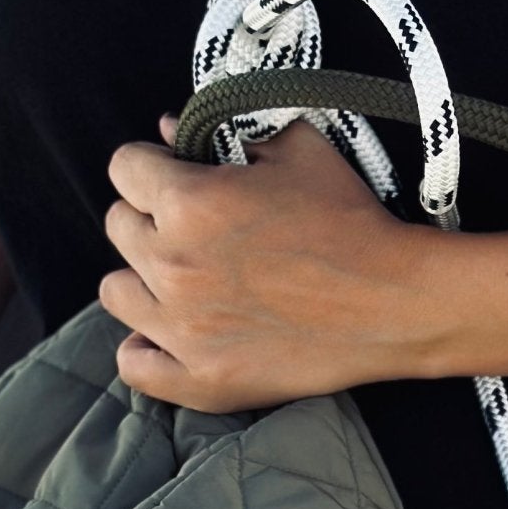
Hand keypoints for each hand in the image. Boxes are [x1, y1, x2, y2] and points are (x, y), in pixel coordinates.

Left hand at [99, 111, 448, 410]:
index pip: (124, 168)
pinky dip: (143, 349)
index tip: (176, 176)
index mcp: (188, 202)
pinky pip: (133, 365)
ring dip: (141, 280)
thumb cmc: (348, 219)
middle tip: (191, 228)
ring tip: (181, 280)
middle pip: (118, 228)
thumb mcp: (296, 149)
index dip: (151, 166)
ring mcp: (180, 329)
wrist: (391, 302)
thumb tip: (169, 129)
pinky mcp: (199, 379)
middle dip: (148, 218)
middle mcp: (172, 265)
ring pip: (116, 293)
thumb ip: (226, 132)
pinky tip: (167, 335)